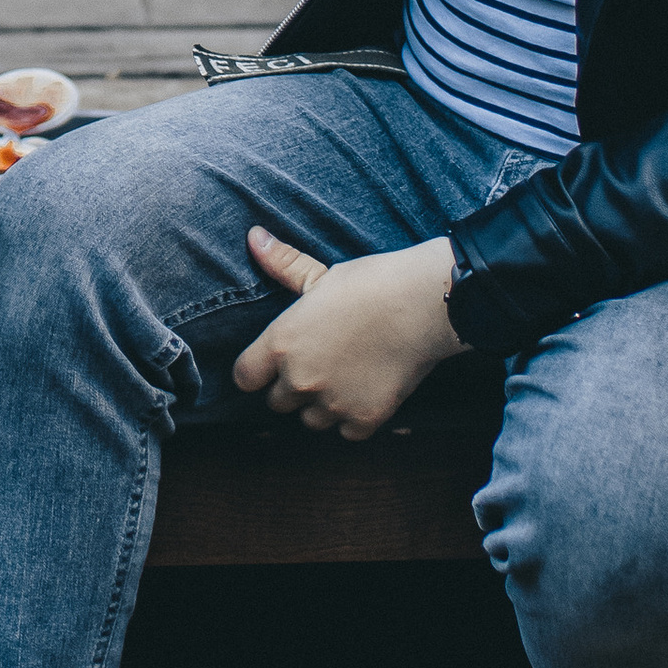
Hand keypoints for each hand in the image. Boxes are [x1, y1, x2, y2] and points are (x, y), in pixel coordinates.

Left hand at [229, 230, 466, 439]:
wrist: (422, 306)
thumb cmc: (370, 283)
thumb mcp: (320, 274)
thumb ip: (282, 264)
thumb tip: (253, 236)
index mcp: (281, 344)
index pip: (244, 377)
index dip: (257, 371)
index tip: (271, 365)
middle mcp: (299, 378)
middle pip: (277, 403)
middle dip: (293, 388)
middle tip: (318, 365)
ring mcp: (332, 402)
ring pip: (311, 420)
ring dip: (322, 406)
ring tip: (343, 378)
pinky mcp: (363, 419)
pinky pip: (346, 432)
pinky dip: (355, 419)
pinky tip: (366, 392)